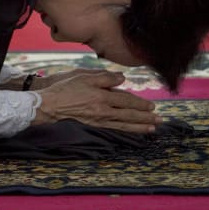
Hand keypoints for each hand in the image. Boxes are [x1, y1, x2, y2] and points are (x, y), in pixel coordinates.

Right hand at [32, 71, 160, 133]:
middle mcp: (102, 110)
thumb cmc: (65, 88)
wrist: (49, 105)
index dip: (140, 103)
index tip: (151, 106)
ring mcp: (98, 121)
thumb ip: (104, 77)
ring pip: (123, 125)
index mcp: (101, 96)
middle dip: (145, 117)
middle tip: (159, 120)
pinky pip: (114, 130)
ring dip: (139, 127)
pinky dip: (126, 132)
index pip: (126, 100)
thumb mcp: (84, 76)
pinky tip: (132, 133)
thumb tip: (122, 79)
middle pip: (129, 114)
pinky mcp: (93, 127)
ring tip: (152, 129)